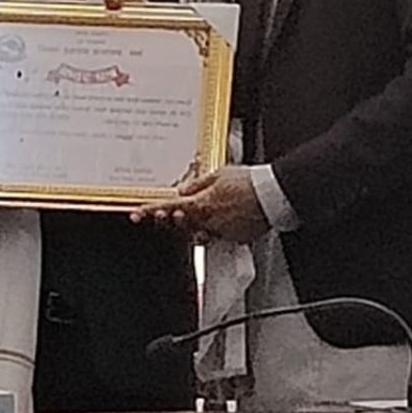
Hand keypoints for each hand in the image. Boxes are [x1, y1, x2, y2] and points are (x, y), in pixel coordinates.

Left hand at [130, 168, 269, 243]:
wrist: (275, 194)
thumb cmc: (250, 181)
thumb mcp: (218, 174)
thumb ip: (197, 184)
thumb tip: (182, 190)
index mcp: (202, 204)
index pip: (169, 207)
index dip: (150, 210)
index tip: (137, 213)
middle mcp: (209, 221)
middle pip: (180, 224)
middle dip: (169, 219)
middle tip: (160, 213)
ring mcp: (222, 232)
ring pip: (197, 232)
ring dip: (190, 224)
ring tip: (190, 213)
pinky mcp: (235, 238)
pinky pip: (217, 235)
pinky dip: (212, 228)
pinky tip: (217, 217)